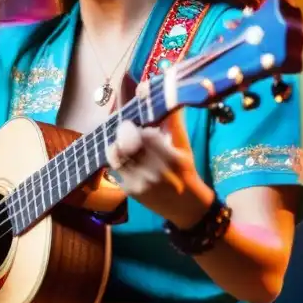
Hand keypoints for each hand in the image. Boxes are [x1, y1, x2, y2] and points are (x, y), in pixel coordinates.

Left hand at [104, 109, 213, 226]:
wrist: (187, 207)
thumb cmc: (186, 171)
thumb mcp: (184, 146)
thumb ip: (173, 121)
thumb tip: (168, 95)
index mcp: (170, 157)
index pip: (142, 134)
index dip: (132, 126)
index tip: (132, 121)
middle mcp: (154, 171)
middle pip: (126, 144)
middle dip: (123, 133)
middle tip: (126, 128)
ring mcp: (140, 182)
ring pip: (116, 155)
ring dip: (117, 145)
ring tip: (124, 142)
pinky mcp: (130, 191)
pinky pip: (116, 168)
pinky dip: (117, 159)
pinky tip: (126, 158)